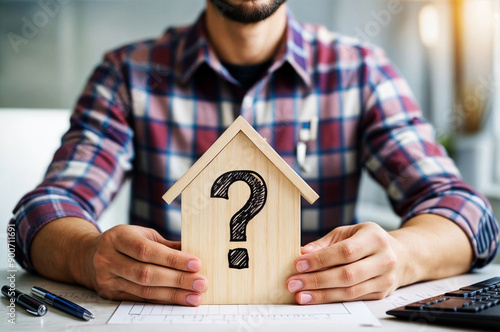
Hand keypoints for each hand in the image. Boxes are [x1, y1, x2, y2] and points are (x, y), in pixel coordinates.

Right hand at [86, 225, 207, 305]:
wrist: (88, 255)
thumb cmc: (123, 241)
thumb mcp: (142, 234)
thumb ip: (166, 244)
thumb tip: (194, 252)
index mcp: (118, 237)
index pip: (147, 250)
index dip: (173, 259)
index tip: (196, 263)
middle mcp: (108, 258)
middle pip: (146, 273)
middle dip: (178, 280)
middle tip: (201, 283)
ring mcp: (107, 279)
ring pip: (144, 290)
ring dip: (173, 295)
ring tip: (194, 296)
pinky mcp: (110, 295)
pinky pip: (140, 300)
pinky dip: (161, 300)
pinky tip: (178, 300)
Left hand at [286, 222, 401, 303]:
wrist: (400, 255)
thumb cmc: (367, 240)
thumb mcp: (348, 233)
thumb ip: (325, 243)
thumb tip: (303, 252)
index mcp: (374, 238)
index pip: (345, 251)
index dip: (320, 259)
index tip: (298, 264)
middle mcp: (384, 259)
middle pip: (347, 274)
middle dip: (316, 280)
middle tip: (293, 283)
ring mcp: (385, 279)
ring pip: (350, 291)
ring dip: (321, 295)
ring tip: (300, 295)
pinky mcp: (381, 294)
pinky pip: (353, 299)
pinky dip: (332, 299)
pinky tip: (315, 298)